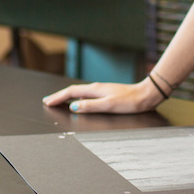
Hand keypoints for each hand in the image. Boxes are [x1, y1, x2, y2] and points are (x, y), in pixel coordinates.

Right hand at [42, 79, 162, 113]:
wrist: (145, 95)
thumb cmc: (130, 101)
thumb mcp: (108, 105)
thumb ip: (90, 106)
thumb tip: (73, 106)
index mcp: (94, 90)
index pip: (71, 92)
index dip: (57, 97)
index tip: (47, 102)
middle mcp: (96, 88)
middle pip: (72, 91)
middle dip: (59, 96)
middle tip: (48, 101)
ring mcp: (101, 90)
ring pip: (79, 92)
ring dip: (67, 96)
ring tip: (58, 101)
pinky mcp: (106, 93)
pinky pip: (86, 95)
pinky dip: (77, 97)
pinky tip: (79, 101)